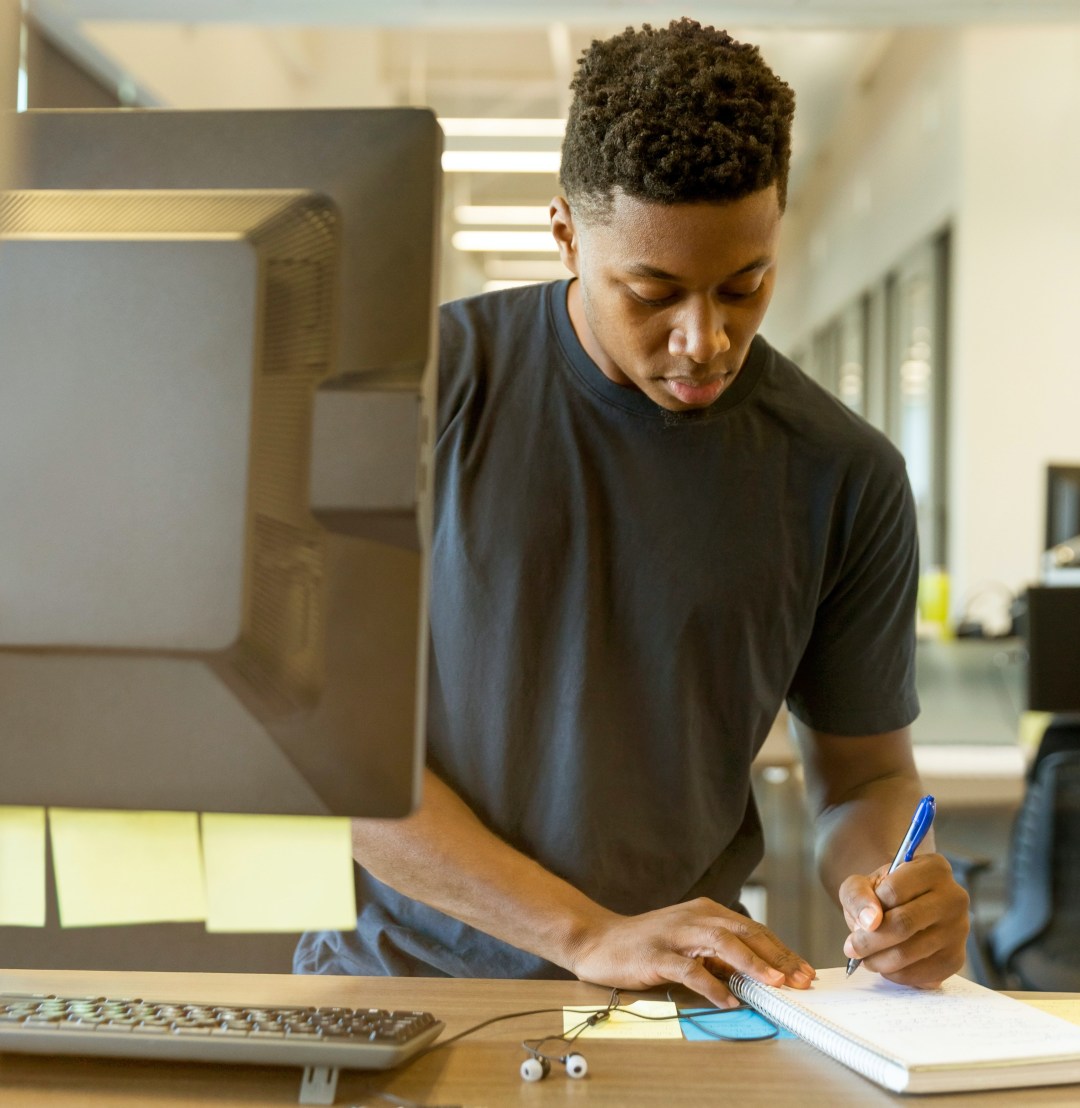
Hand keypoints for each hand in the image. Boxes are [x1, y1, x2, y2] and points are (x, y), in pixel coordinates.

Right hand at [565, 897, 814, 1008]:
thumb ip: (718, 953)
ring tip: (774, 983)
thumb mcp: (688, 941)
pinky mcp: (656, 954)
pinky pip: (689, 969)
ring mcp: (675, 934)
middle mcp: (694, 917)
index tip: (803, 971)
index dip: (780, 950)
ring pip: (722, 943)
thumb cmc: (646, 943)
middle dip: (776, 957)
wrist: (598, 939)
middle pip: (745, 932)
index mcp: (705, 911)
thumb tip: (756, 973)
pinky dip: (712, 985)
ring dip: (751, 963)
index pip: (752, 929)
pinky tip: (728, 1000)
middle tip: (800, 979)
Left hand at [840, 853, 968, 987]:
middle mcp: (954, 897)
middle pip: (903, 924)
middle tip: (851, 948)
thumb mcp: (861, 884)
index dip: (870, 908)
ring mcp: (959, 930)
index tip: (859, 918)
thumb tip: (871, 921)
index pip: (893, 891)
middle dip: (869, 941)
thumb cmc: (882, 893)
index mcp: (933, 868)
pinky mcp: (957, 959)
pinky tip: (886, 964)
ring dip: (879, 960)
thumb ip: (858, 895)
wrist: (904, 908)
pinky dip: (896, 974)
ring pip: (910, 952)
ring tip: (865, 956)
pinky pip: (921, 974)